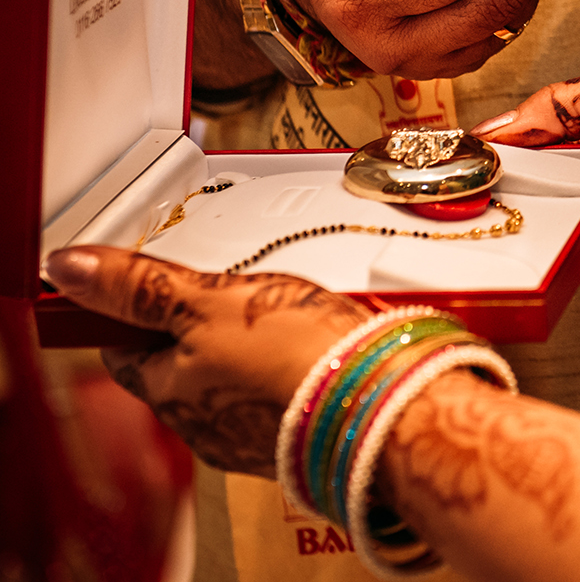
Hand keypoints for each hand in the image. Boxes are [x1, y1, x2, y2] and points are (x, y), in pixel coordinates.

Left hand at [43, 247, 369, 476]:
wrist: (386, 402)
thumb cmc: (301, 355)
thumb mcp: (212, 301)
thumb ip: (142, 286)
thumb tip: (69, 267)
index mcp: (168, 393)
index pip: (125, 346)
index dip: (138, 307)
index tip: (161, 281)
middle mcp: (203, 426)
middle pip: (182, 362)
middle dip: (205, 325)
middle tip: (240, 289)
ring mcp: (252, 436)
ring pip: (234, 378)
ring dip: (252, 347)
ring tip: (289, 312)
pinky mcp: (300, 435)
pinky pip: (281, 393)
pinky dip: (292, 367)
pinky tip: (317, 344)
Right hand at [474, 62, 579, 294]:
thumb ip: (566, 102)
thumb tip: (501, 126)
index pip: (544, 146)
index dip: (511, 149)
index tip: (471, 152)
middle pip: (547, 193)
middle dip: (517, 191)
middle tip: (481, 185)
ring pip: (563, 231)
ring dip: (547, 219)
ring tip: (533, 200)